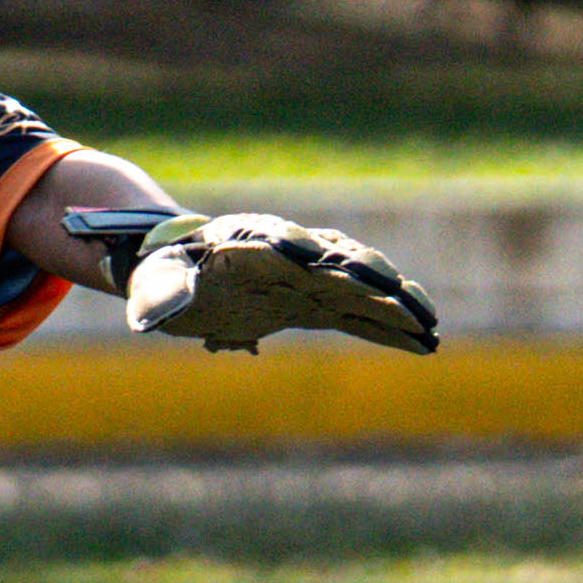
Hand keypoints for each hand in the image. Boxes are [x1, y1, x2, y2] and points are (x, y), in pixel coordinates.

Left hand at [69, 205, 439, 353]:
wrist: (180, 271)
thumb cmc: (161, 274)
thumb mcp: (152, 284)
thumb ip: (159, 294)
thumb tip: (159, 313)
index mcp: (244, 240)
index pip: (276, 238)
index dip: (298, 246)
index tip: (316, 257)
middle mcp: (286, 253)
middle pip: (334, 259)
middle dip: (366, 275)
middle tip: (397, 294)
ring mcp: (308, 278)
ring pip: (360, 287)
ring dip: (394, 304)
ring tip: (429, 326)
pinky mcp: (318, 304)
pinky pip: (360, 316)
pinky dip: (390, 328)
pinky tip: (425, 344)